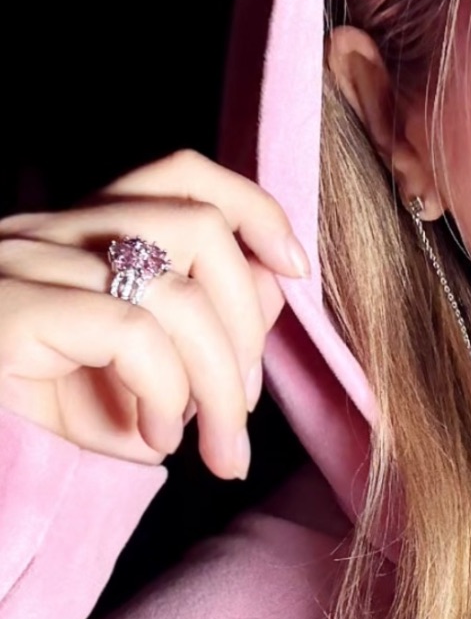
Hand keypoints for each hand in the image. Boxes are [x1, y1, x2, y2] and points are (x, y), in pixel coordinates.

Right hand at [0, 149, 309, 478]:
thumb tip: (260, 322)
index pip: (179, 175)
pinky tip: (152, 438)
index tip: (293, 270)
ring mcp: (26, 267)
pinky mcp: (11, 316)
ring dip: (222, 377)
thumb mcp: (105, 386)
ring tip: (211, 442)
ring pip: (178, 283)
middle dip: (249, 328)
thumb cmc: (9, 415)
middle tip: (239, 415)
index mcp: (74, 235)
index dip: (254, 209)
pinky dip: (167, 391)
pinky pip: (131, 332)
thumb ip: (182, 350)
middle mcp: (49, 235)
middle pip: (199, 225)